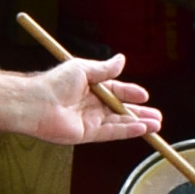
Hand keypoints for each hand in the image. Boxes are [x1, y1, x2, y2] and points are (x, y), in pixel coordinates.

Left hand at [25, 52, 161, 146]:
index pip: (116, 90)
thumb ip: (104, 69)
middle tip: (158, 116)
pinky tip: (141, 130)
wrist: (36, 103)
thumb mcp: (83, 69)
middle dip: (140, 113)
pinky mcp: (86, 134)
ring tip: (156, 125)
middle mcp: (91, 105)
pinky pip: (111, 133)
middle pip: (121, 110)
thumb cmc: (54, 83)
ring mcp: (89, 120)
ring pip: (119, 123)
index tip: (145, 95)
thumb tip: (122, 59)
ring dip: (138, 124)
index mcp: (90, 87)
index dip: (130, 93)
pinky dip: (127, 131)